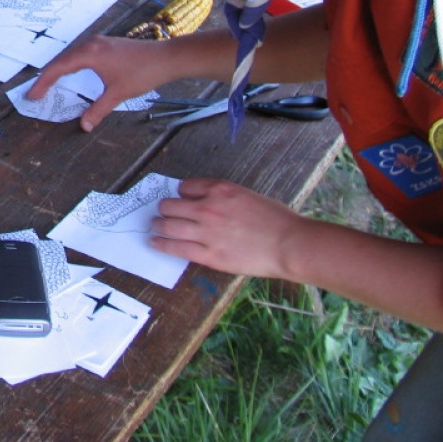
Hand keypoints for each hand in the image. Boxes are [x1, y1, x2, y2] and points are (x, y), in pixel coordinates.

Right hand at [28, 35, 185, 131]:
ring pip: (71, 55)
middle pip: (61, 60)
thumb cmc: (143, 73)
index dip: (42, 83)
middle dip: (47, 76)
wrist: (167, 57)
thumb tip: (84, 126)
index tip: (32, 96)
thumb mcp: (118, 94)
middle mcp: (91, 44)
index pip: (58, 68)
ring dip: (59, 69)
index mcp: (89, 54)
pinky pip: (81, 53)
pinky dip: (71, 64)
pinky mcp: (106, 44)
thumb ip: (98, 110)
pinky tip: (72, 72)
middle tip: (35, 93)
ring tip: (49, 84)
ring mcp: (99, 42)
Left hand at [151, 178, 303, 277]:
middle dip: (163, 209)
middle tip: (160, 213)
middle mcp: (208, 208)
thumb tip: (204, 201)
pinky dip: (162, 244)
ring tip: (153, 227)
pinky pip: (176, 248)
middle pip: (170, 205)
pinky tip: (155, 243)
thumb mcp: (247, 196)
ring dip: (157, 225)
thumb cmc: (276, 220)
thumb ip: (223, 197)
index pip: (185, 187)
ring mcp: (206, 232)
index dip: (181, 194)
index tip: (179, 199)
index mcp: (220, 189)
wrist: (289, 244)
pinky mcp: (209, 255)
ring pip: (168, 226)